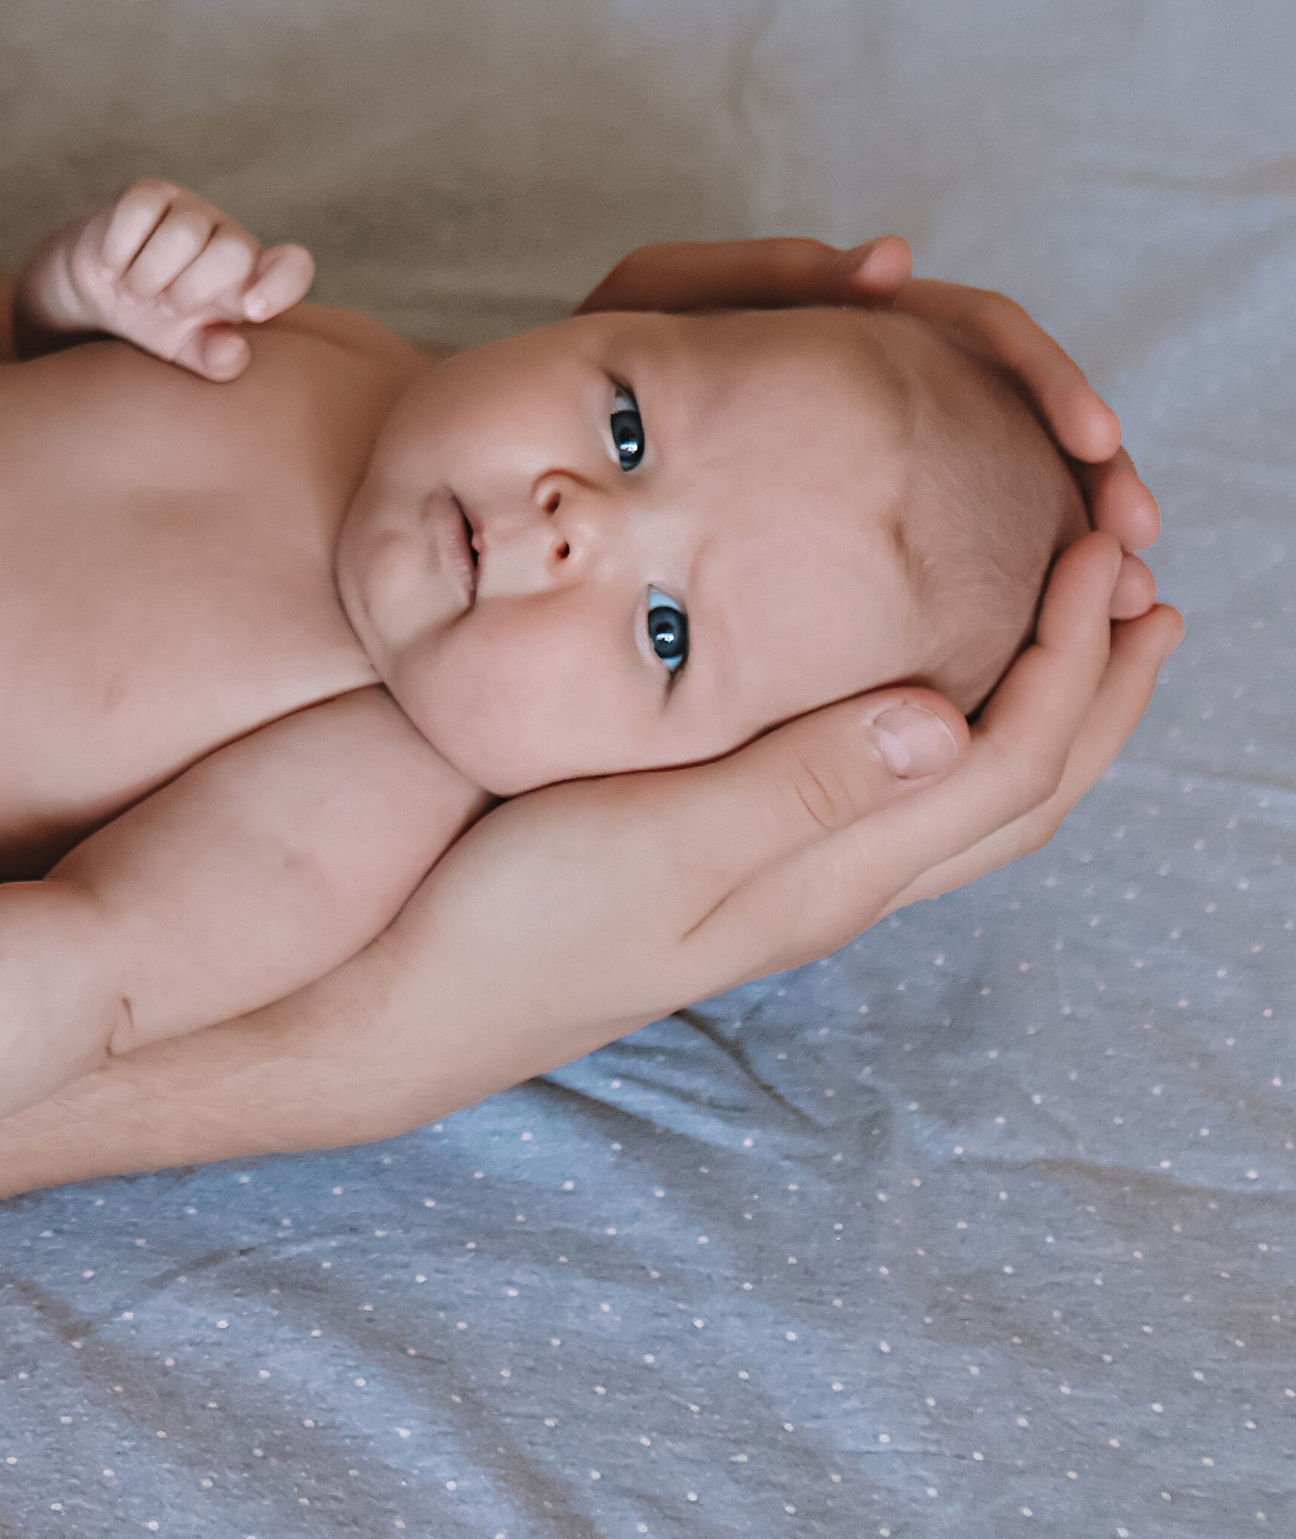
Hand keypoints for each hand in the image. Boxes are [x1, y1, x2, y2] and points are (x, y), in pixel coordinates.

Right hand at [16, 181, 313, 381]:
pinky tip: (115, 266)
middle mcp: (227, 238)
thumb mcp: (185, 350)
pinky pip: (139, 212)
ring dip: (148, 276)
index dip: (282, 284)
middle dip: (190, 290)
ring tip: (137, 290)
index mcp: (249, 279)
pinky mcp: (150, 193)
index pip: (292, 268)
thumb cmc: (156, 322)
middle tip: (165, 307)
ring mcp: (190, 210)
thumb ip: (212, 359)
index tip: (250, 310)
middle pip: (233, 252)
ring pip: (183, 234)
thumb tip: (232, 354)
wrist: (103, 292)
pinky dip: (120, 251)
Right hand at [364, 530, 1181, 1092]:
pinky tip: (907, 665)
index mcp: (826, 876)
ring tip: (1072, 613)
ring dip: (1041, 700)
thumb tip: (948, 721)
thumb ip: (793, 784)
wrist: (397, 992)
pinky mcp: (715, 839)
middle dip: (1101, 684)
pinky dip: (943, 709)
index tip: (1101, 546)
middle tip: (1141, 572)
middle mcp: (823, 877)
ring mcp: (772, 867)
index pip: (1009, 764)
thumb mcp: (652, 846)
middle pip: (1019, 791)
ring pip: (962, 793)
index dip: (1076, 657)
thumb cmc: (511, 921)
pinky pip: (882, 780)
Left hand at [578, 231, 1160, 592]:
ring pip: (991, 483)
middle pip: (1011, 409)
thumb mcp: (646, 306)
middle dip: (1088, 462)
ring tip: (1119, 590)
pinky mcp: (829, 540)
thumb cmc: (560, 381)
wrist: (484, 488)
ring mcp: (848, 460)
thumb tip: (894, 262)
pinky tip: (1033, 635)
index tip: (1095, 439)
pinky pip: (935, 551)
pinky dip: (994, 578)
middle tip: (1135, 531)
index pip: (977, 332)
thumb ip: (751, 274)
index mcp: (832, 324)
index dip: (1046, 380)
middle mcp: (857, 387)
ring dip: (1064, 524)